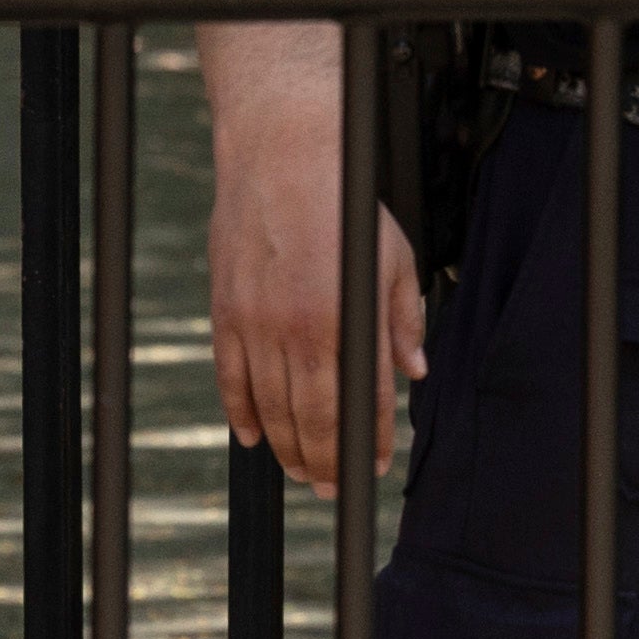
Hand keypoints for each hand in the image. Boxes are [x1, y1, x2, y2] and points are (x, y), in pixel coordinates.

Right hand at [205, 66, 427, 497]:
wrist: (280, 151)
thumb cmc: (343, 200)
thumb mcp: (393, 257)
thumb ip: (401, 320)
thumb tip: (413, 372)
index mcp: (344, 319)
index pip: (359, 402)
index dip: (368, 442)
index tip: (375, 465)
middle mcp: (295, 329)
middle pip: (310, 419)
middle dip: (326, 461)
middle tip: (334, 487)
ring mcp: (254, 322)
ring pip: (269, 408)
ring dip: (288, 447)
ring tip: (303, 471)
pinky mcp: (226, 310)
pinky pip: (230, 378)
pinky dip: (241, 413)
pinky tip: (255, 438)